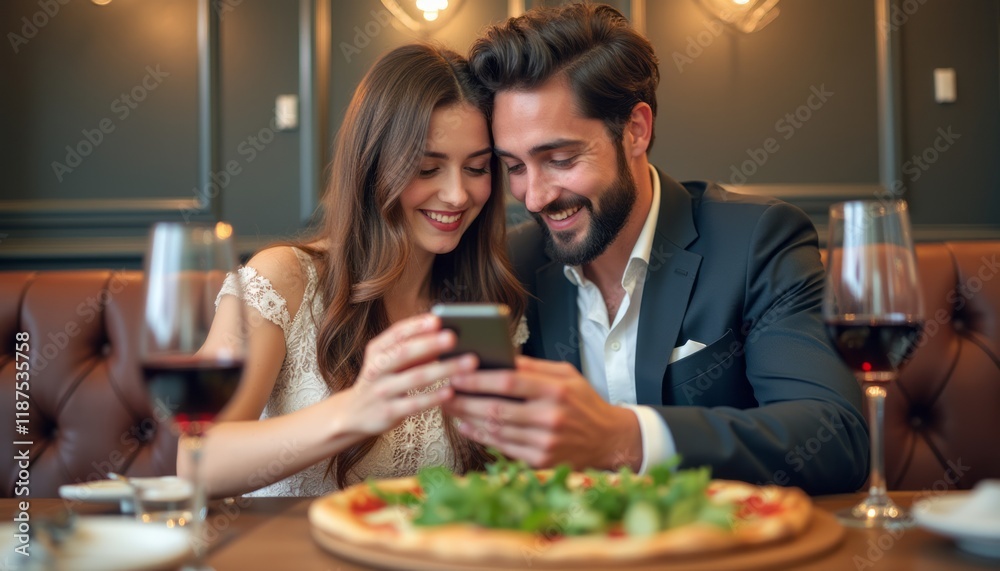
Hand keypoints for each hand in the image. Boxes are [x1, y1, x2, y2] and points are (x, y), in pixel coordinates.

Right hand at [341, 314, 477, 437]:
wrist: (354, 414)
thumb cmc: (383, 381)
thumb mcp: (390, 362)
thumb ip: (414, 350)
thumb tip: (446, 336)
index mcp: (377, 350)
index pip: (397, 333)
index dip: (417, 326)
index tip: (438, 319)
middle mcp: (376, 368)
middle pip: (405, 353)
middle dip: (430, 344)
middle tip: (454, 337)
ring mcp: (381, 391)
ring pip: (414, 378)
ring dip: (443, 369)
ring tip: (468, 362)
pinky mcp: (388, 412)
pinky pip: (414, 403)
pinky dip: (434, 396)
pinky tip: (452, 391)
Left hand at [443, 356, 642, 470]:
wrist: (609, 440)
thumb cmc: (584, 402)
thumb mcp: (567, 375)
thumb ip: (535, 367)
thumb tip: (500, 357)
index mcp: (557, 391)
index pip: (510, 382)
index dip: (479, 378)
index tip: (456, 372)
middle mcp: (551, 418)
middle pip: (497, 409)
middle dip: (465, 400)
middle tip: (444, 391)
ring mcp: (545, 443)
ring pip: (496, 430)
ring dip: (467, 418)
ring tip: (450, 406)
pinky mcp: (541, 462)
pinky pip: (502, 448)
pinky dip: (480, 436)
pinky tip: (466, 426)